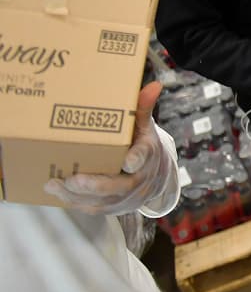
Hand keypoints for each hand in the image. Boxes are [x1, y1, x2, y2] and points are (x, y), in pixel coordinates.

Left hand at [44, 82, 174, 214]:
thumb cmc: (142, 145)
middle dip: (96, 184)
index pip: (144, 157)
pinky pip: (94, 208)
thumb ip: (142, 108)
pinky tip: (58, 192)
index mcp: (148, 155)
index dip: (136, 159)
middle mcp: (140, 180)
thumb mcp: (144, 126)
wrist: (155, 176)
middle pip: (120, 186)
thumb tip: (154, 84)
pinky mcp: (113, 207)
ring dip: (77, 195)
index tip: (128, 161)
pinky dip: (75, 201)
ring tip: (53, 184)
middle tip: (73, 179)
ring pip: (103, 200)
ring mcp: (127, 197)